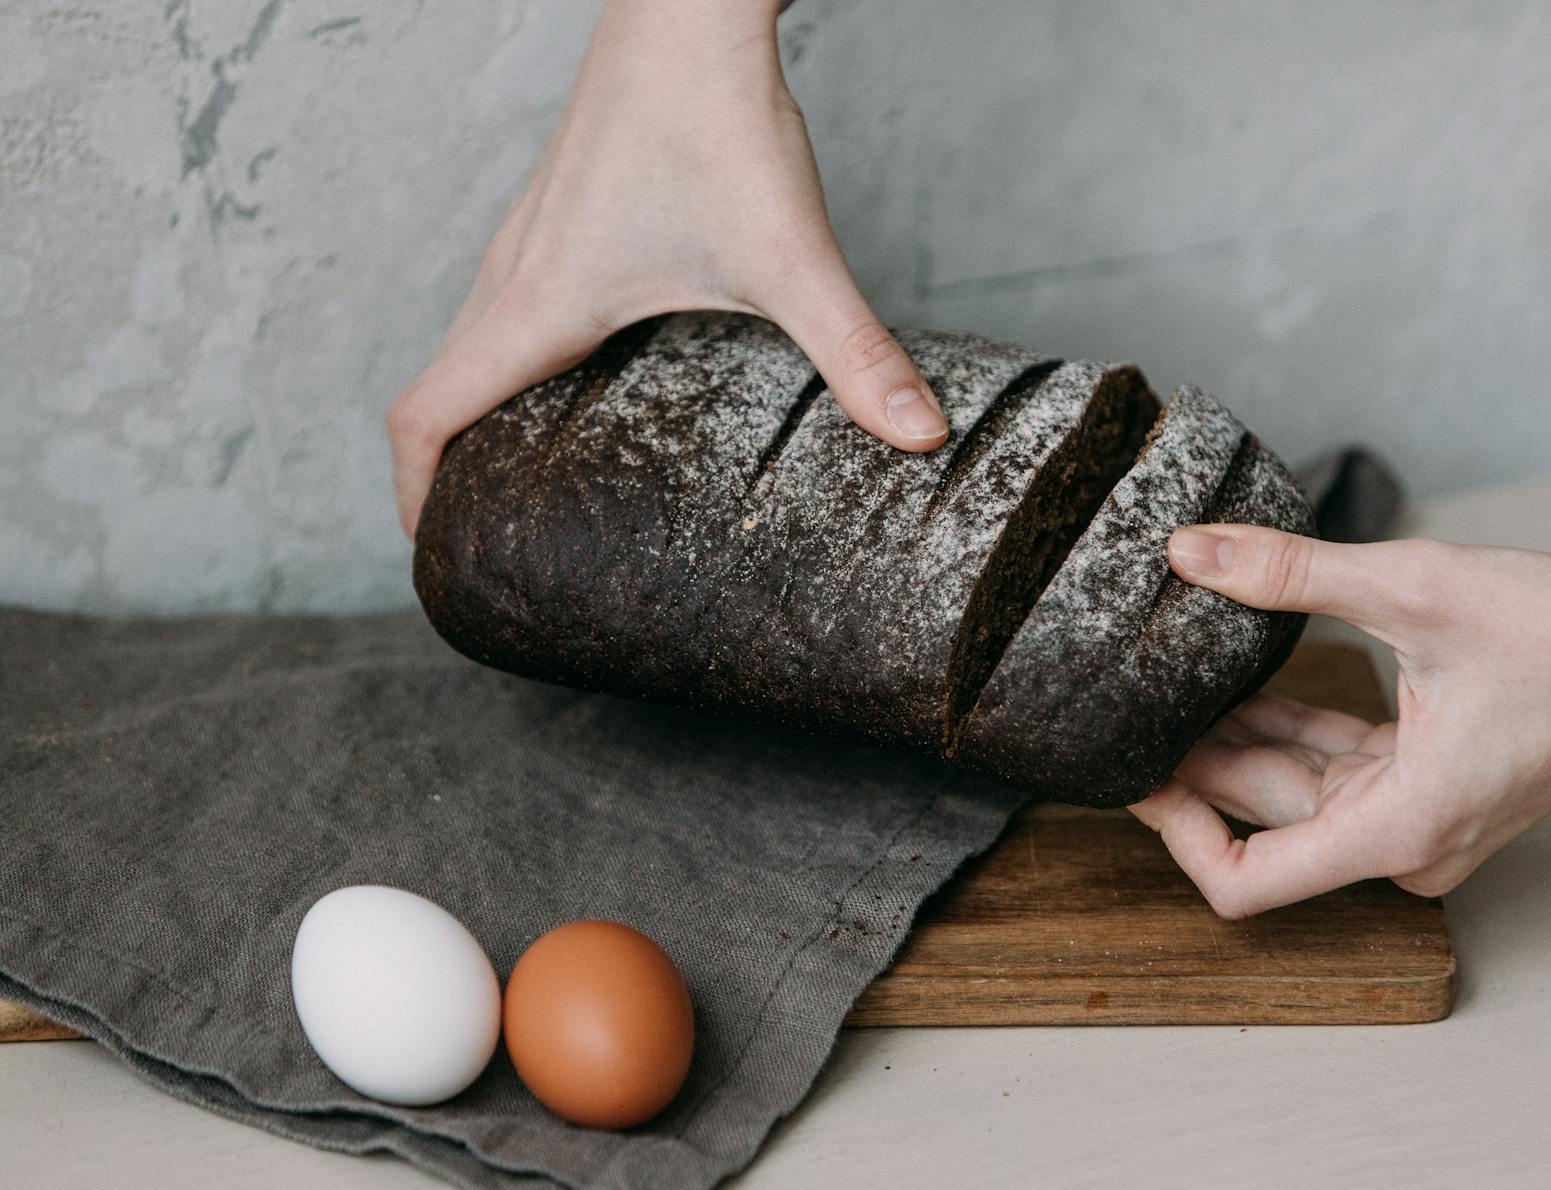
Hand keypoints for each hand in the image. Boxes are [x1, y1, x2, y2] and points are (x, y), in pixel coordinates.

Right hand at [385, 0, 947, 536]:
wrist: (688, 5)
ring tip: (524, 483)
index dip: (409, 496)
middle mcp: (513, 270)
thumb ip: (854, 353)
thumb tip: (919, 435)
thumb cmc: (715, 118)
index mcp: (538, 303)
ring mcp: (526, 235)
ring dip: (475, 414)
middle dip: (443, 475)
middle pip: (437, 390)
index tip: (434, 553)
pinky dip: (507, 359)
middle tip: (483, 542)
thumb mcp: (789, 256)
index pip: (422, 414)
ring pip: (467, 343)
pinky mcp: (556, 210)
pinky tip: (580, 380)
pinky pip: (500, 303)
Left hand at [1131, 524, 1550, 916]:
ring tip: (1172, 683)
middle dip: (1198, 765)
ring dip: (1244, 742)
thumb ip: (1289, 573)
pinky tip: (1246, 682)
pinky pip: (1345, 773)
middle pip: (1268, 821)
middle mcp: (1407, 845)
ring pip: (1303, 794)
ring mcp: (1425, 824)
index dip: (1176, 834)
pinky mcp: (1439, 791)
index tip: (1134, 774)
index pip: (1246, 883)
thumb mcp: (1414, 588)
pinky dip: (1299, 732)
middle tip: (1129, 703)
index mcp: (1395, 827)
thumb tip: (1190, 552)